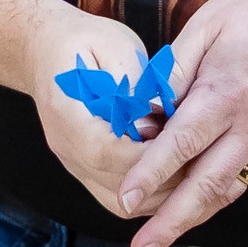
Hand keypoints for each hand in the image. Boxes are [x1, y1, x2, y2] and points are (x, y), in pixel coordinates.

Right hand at [24, 8, 172, 221]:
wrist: (48, 50)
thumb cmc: (83, 43)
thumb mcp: (111, 44)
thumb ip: (132, 81)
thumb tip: (153, 116)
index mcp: (66, 113)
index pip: (105, 152)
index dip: (146, 155)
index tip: (179, 141)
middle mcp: (66, 148)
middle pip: (117, 186)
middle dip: (162, 178)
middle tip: (200, 157)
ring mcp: (75, 164)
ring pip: (120, 203)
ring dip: (159, 193)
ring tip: (193, 170)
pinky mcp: (88, 170)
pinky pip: (119, 197)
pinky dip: (149, 195)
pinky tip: (177, 176)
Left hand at [115, 0, 247, 246]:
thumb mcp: (208, 24)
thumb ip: (174, 67)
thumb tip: (146, 103)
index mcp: (223, 95)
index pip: (180, 144)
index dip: (150, 174)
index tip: (125, 198)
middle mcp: (245, 126)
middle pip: (204, 186)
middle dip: (170, 221)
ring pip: (225, 190)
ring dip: (193, 218)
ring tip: (163, 239)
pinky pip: (241, 178)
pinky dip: (217, 199)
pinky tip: (198, 208)